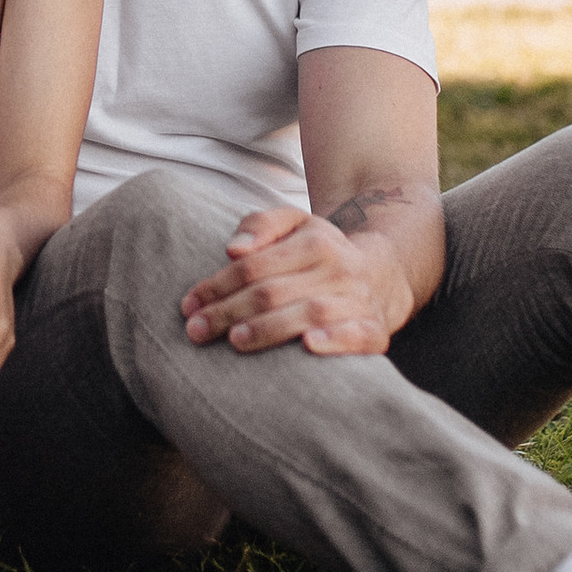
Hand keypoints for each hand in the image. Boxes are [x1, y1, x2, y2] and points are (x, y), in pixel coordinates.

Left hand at [179, 203, 418, 358]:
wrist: (383, 274)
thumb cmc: (321, 253)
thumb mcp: (296, 225)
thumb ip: (261, 225)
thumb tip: (233, 249)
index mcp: (314, 242)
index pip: (254, 266)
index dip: (217, 286)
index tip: (187, 306)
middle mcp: (338, 269)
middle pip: (273, 291)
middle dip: (229, 312)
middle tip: (196, 331)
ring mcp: (358, 300)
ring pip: (309, 313)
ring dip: (270, 328)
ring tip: (234, 340)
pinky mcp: (375, 330)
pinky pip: (358, 336)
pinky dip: (335, 341)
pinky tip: (308, 347)